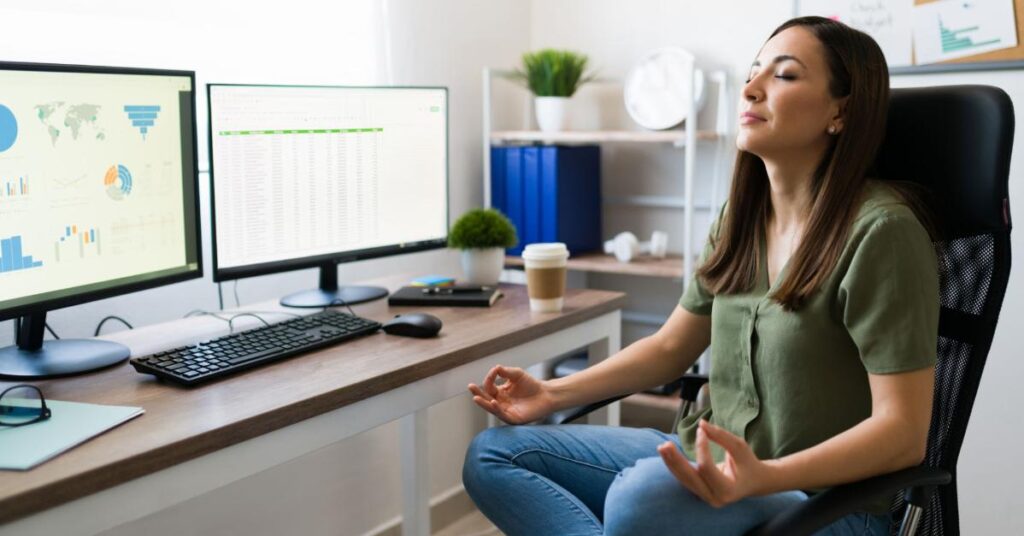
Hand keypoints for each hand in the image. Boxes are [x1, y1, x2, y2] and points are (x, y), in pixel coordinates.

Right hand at [468, 365, 554, 423]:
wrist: (546, 394)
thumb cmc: (532, 384)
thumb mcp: (517, 374)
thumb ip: (506, 372)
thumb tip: (496, 368)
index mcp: (500, 392)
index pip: (489, 386)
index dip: (490, 378)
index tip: (495, 371)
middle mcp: (501, 403)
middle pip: (486, 398)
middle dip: (478, 393)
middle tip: (470, 386)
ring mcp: (506, 411)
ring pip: (491, 408)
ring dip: (483, 403)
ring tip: (476, 398)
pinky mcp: (513, 418)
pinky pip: (502, 415)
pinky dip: (496, 409)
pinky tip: (493, 402)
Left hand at [657, 420, 774, 507]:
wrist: (754, 482)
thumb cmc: (748, 463)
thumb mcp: (739, 447)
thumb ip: (721, 436)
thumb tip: (701, 424)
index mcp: (728, 490)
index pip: (706, 468)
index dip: (701, 448)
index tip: (701, 430)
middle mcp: (715, 499)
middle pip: (690, 478)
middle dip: (676, 461)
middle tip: (665, 444)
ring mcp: (706, 498)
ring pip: (684, 480)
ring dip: (671, 463)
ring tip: (662, 447)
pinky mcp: (699, 493)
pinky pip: (684, 479)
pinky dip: (675, 466)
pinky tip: (667, 454)